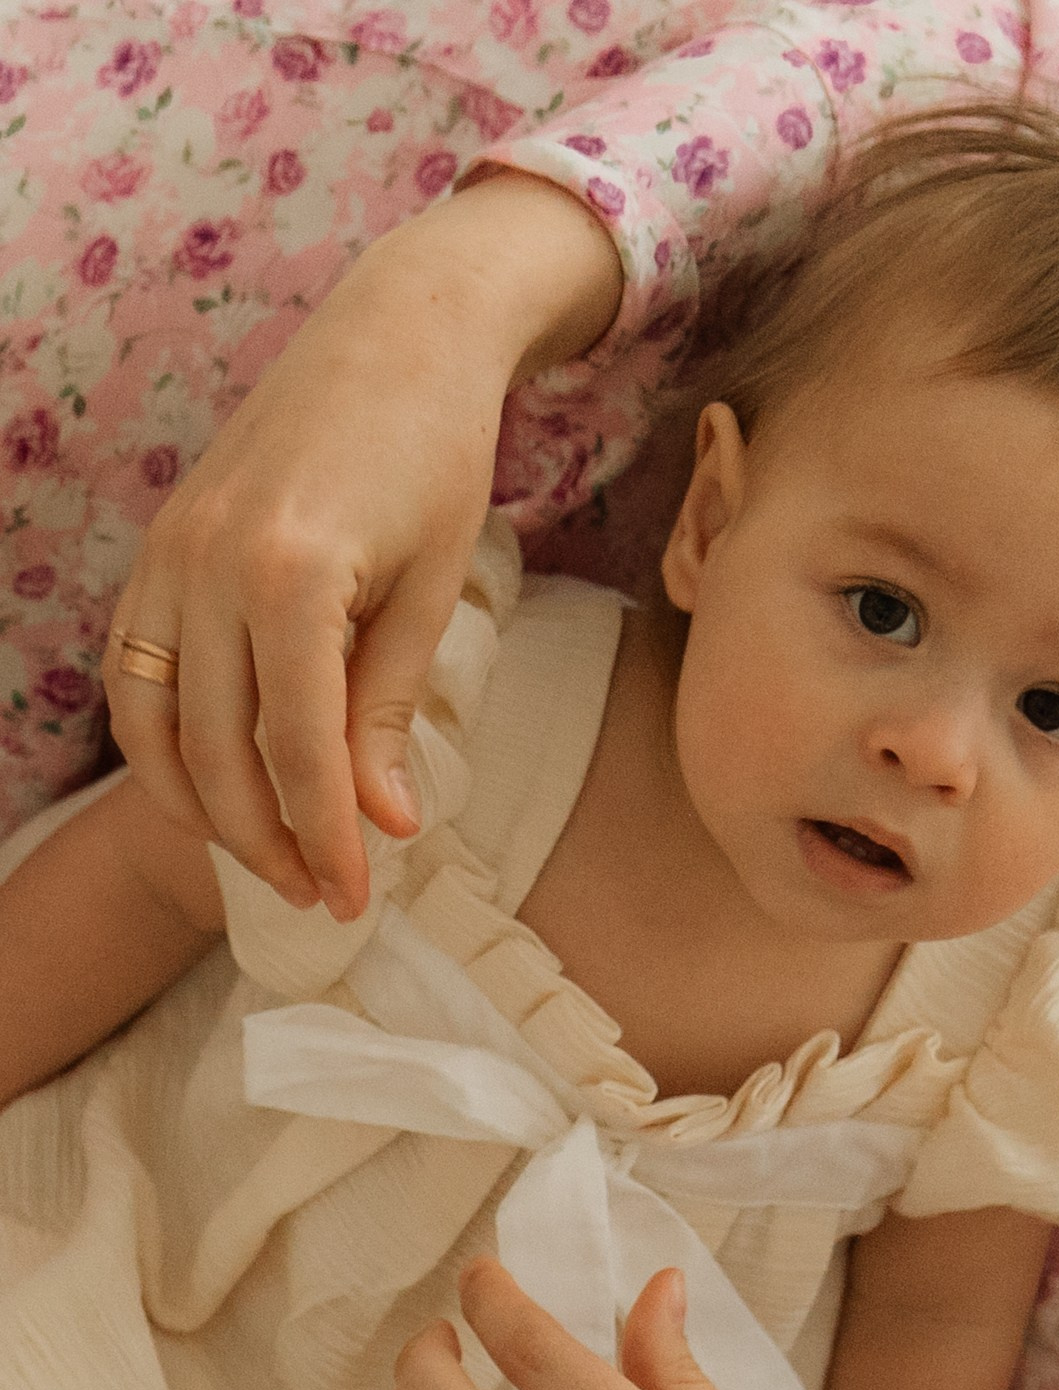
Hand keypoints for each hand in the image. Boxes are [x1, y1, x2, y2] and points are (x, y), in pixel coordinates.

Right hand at [107, 177, 621, 923]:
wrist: (396, 334)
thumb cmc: (438, 456)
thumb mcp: (430, 594)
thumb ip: (389, 711)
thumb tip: (383, 825)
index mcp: (293, 575)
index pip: (300, 752)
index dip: (327, 840)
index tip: (358, 899)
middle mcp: (212, 562)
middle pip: (218, 750)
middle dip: (268, 840)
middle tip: (323, 895)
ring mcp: (172, 548)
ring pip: (157, 721)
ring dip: (205, 806)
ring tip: (270, 858)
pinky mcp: (161, 542)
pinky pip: (133, 667)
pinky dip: (160, 741)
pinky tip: (211, 788)